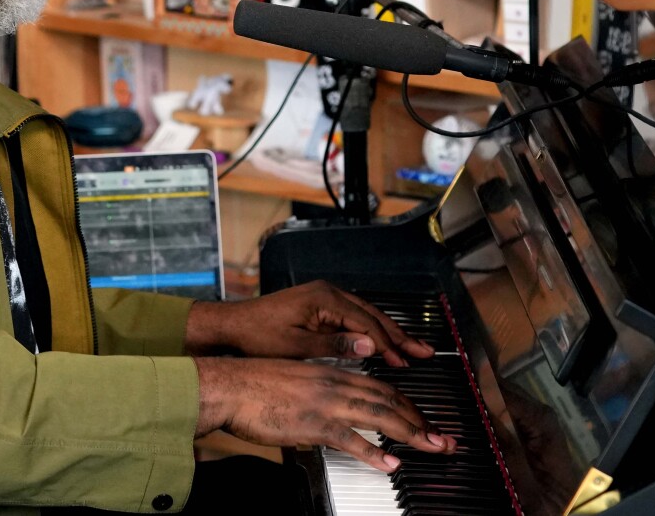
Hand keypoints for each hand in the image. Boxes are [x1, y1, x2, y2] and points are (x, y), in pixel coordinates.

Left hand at [186, 280, 433, 366]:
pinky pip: (352, 317)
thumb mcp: (295, 346)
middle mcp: (326, 293)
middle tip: (423, 353)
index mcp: (323, 298)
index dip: (387, 344)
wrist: (231, 327)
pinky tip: (381, 344)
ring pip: (365, 315)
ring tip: (411, 350)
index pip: (365, 321)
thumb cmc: (256, 336)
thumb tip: (369, 346)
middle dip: (398, 335)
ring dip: (388, 333)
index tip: (403, 362)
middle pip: (371, 314)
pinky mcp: (318, 307)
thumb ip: (333, 345)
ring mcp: (323, 298)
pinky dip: (369, 331)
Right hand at [194, 357, 455, 471]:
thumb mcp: (293, 378)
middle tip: (443, 440)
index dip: (407, 404)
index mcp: (329, 372)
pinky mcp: (312, 423)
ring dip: (412, 433)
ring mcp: (325, 403)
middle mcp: (333, 383)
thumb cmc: (250, 383)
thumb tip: (329, 411)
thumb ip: (316, 391)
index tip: (423, 420)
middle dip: (421, 421)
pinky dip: (374, 452)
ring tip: (434, 448)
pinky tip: (391, 463)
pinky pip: (351, 439)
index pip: (380, 386)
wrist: (226, 384)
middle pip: (389, 400)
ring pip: (380, 415)